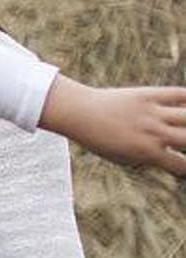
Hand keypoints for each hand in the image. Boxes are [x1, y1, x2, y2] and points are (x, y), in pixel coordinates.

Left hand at [40, 78, 185, 175]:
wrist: (81, 115)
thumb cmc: (100, 139)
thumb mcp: (122, 157)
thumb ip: (146, 158)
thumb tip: (166, 158)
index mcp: (147, 153)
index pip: (180, 164)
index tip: (184, 164)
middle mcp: (154, 134)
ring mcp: (153, 114)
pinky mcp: (150, 95)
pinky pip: (180, 94)